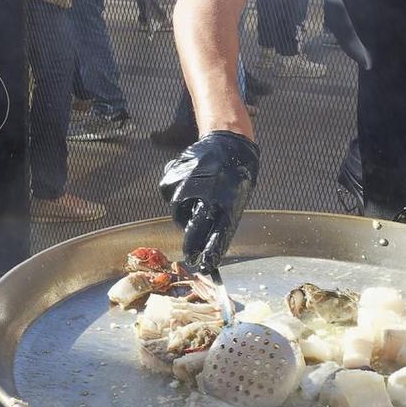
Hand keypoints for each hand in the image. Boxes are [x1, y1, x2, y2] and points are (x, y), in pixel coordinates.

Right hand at [158, 131, 258, 275]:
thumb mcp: (236, 199)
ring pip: (178, 211)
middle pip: (192, 230)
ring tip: (194, 201)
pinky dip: (175, 192)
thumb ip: (223, 219)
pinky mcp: (175, 175)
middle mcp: (206, 197)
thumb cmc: (236, 173)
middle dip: (190, 244)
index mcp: (227, 205)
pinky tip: (186, 184)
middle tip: (189, 252)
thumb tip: (212, 243)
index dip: (209, 253)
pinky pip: (169, 192)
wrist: (228, 143)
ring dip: (183, 212)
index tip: (204, 264)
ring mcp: (187, 186)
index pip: (217, 237)